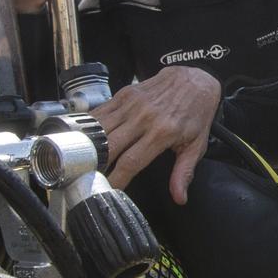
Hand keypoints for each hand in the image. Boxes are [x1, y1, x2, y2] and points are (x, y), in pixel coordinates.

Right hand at [93, 66, 221, 204]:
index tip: (108, 191)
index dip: (116, 179)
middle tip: (89, 179)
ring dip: (88, 146)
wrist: (194, 80)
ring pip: (100, 129)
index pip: (131, 162)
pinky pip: (100, 112)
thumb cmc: (195, 114)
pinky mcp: (124, 94)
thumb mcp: (195, 146)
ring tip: (81, 162)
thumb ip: (184, 172)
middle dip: (97, 165)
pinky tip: (82, 138)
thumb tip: (180, 197)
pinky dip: (89, 126)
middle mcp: (144, 118)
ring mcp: (132, 104)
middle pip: (110, 146)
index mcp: (162, 133)